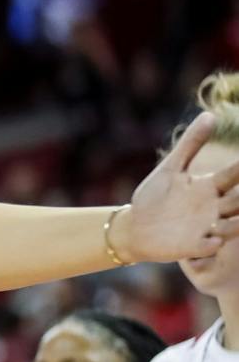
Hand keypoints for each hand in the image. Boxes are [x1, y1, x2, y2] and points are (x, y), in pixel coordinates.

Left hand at [116, 112, 238, 262]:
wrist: (134, 227)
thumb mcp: (170, 168)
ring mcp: (206, 227)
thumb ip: (191, 144)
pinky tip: (214, 239)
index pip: (236, 174)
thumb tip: (210, 114)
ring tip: (238, 218)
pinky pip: (209, 247)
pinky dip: (214, 244)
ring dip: (238, 223)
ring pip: (234, 225)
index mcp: (210, 186)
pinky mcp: (193, 246)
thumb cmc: (154, 197)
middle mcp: (215, 207)